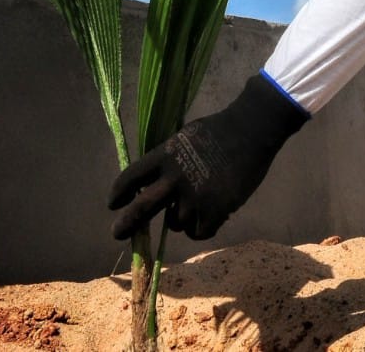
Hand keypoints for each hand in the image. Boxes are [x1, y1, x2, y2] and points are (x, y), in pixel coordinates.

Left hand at [109, 74, 307, 240]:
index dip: (118, 192)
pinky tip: (208, 217)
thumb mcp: (183, 139)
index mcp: (164, 156)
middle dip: (125, 224)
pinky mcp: (215, 211)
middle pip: (141, 208)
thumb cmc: (217, 130)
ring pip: (175, 223)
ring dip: (180, 220)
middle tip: (116, 233)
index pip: (130, 177)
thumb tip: (155, 183)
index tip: (112, 204)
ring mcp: (194, 197)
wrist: (251, 131)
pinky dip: (200, 229)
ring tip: (195, 206)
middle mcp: (174, 179)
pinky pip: (198, 232)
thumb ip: (168, 161)